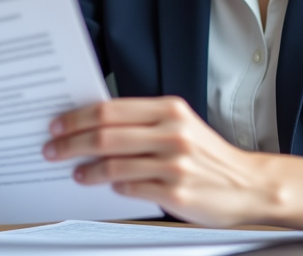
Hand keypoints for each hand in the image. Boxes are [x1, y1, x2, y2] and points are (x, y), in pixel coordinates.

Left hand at [43, 96, 273, 227]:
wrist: (248, 184)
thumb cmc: (208, 156)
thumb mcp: (181, 125)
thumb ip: (144, 123)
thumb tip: (95, 126)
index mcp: (170, 110)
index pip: (110, 110)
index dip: (77, 117)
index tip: (57, 124)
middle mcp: (171, 133)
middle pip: (105, 135)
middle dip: (71, 143)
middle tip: (53, 149)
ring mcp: (174, 164)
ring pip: (114, 165)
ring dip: (87, 170)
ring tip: (76, 173)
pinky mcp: (176, 193)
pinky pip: (132, 189)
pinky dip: (114, 188)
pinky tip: (106, 187)